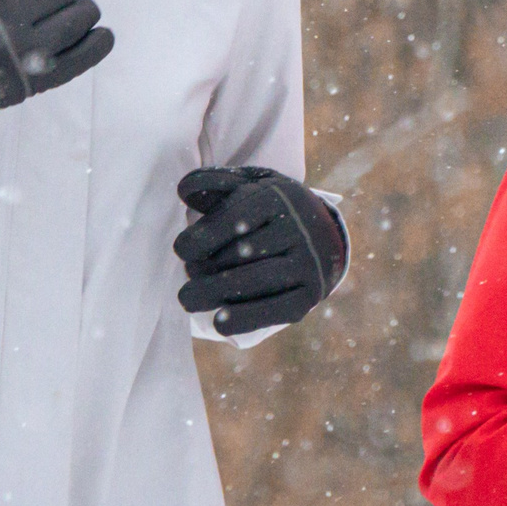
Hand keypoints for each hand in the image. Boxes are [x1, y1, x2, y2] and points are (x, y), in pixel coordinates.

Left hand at [173, 167, 346, 335]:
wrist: (325, 235)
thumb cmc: (271, 209)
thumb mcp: (250, 185)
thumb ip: (216, 183)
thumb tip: (183, 190)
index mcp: (278, 197)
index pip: (233, 219)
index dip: (202, 237)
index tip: (181, 250)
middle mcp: (298, 228)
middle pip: (242, 252)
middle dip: (206, 267)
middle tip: (188, 274)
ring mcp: (308, 262)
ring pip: (258, 279)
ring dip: (217, 292)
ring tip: (188, 299)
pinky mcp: (311, 293)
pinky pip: (278, 309)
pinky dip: (246, 317)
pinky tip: (219, 322)